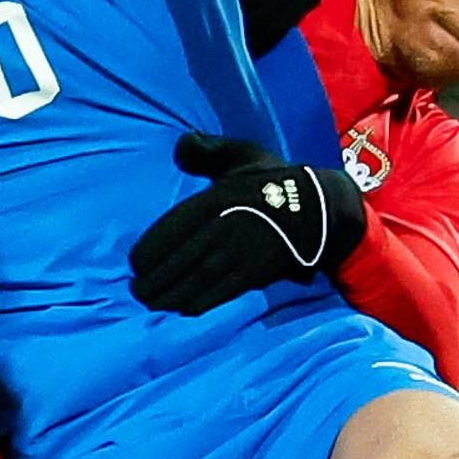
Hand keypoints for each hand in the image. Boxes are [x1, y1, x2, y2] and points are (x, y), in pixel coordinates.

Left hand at [129, 132, 363, 313]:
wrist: (322, 208)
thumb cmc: (277, 179)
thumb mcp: (244, 154)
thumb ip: (209, 151)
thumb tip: (180, 148)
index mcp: (217, 198)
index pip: (171, 228)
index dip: (150, 250)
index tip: (136, 263)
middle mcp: (223, 228)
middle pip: (178, 260)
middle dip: (154, 280)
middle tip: (139, 291)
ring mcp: (240, 253)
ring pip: (195, 280)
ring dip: (170, 296)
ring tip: (153, 304)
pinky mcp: (255, 274)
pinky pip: (220, 293)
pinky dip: (199, 304)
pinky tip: (184, 310)